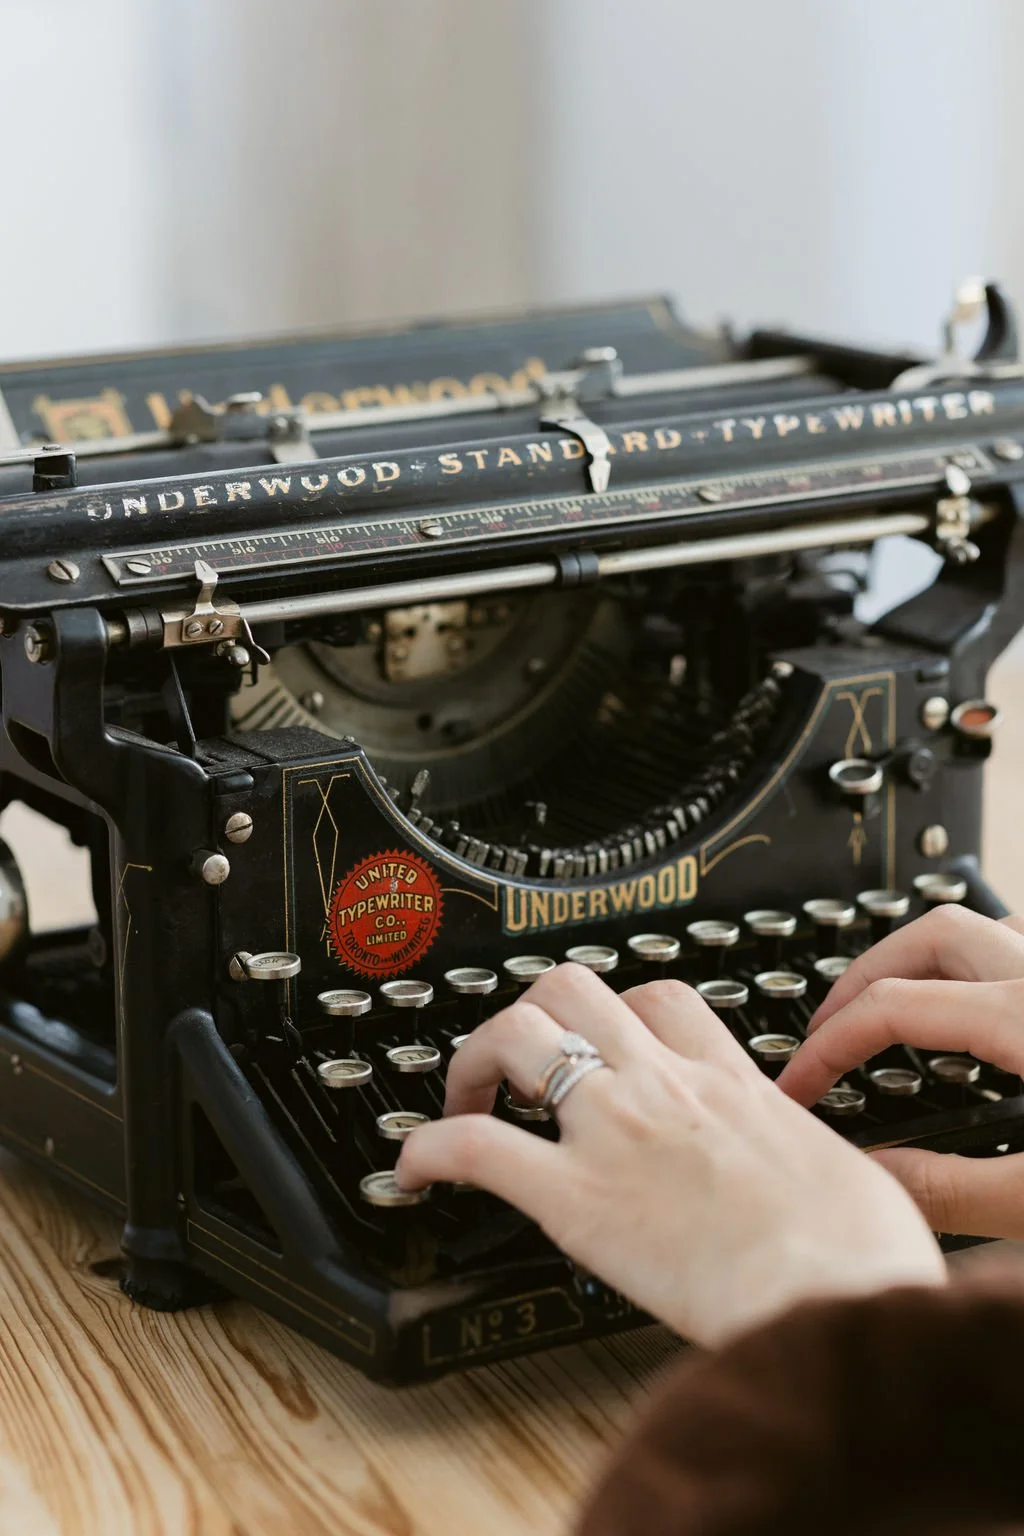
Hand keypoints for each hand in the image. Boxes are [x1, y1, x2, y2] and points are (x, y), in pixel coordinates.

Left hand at [396, 965, 944, 1347]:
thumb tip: (841, 1189)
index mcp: (730, 1083)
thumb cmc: (859, 1252)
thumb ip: (818, 1166)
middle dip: (534, 1013)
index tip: (603, 1042)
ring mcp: (612, 1131)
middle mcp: (663, 1087)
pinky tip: (412, 1170)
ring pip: (518, 1035)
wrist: (840, 1292)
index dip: (619, 1010)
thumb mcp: (855, 1178)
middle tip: (521, 1065)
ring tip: (464, 1101)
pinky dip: (428, 1150)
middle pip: (575, 987)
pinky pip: (477, 1147)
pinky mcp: (575, 1197)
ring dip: (477, 1059)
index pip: (662, 1000)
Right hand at [777, 906, 1023, 1237]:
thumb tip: (872, 1176)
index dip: (829, 1044)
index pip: (892, 1006)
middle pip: (935, 935)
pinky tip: (983, 1021)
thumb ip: (951, 1189)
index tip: (801, 1084)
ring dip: (934, 960)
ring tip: (900, 1006)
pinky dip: (986, 971)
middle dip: (868, 975)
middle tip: (832, 1026)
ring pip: (988, 930)